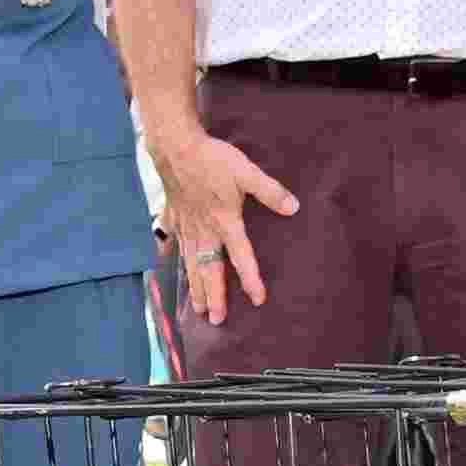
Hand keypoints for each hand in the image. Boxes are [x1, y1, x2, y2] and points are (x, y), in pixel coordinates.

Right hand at [150, 127, 297, 325]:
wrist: (175, 145)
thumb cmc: (212, 158)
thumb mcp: (246, 172)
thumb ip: (270, 191)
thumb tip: (294, 207)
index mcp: (225, 222)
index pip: (241, 257)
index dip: (251, 279)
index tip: (258, 300)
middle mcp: (204, 230)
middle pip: (210, 269)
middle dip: (214, 296)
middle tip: (216, 320)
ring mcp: (186, 225)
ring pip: (191, 263)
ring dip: (195, 286)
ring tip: (198, 308)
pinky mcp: (174, 216)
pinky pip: (174, 242)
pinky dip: (173, 256)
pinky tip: (172, 267)